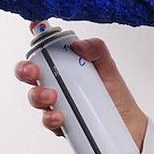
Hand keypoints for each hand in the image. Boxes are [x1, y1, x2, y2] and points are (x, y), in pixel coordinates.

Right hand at [15, 38, 148, 149]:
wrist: (128, 125)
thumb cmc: (115, 94)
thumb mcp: (109, 67)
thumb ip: (97, 49)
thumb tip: (78, 44)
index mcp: (66, 65)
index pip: (45, 49)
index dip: (36, 37)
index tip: (35, 29)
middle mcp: (57, 82)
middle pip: (30, 73)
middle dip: (25, 70)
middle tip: (34, 71)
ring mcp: (57, 103)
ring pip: (35, 97)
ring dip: (38, 95)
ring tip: (53, 96)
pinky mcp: (60, 123)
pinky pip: (48, 120)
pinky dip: (51, 118)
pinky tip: (61, 116)